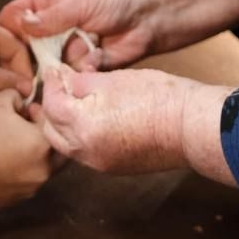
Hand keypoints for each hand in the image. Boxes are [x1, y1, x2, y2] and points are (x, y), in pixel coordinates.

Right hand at [0, 0, 154, 70]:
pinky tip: (98, 55)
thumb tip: (21, 24)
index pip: (13, 18)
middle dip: (36, 54)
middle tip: (49, 54)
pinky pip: (73, 76)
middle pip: (27, 48)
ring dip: (65, 60)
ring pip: (50, 65)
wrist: (148, 16)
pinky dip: (84, 68)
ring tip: (86, 44)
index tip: (17, 41)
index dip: (11, 31)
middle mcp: (51, 30)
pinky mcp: (82, 68)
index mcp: (44, 6)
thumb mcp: (78, 2)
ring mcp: (66, 50)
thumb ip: (50, 16)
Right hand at [0, 89, 54, 209]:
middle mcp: (45, 170)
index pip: (52, 123)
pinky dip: (20, 170)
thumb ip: (18, 96)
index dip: (38, 113)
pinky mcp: (18, 199)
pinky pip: (26, 180)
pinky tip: (1, 162)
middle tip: (25, 128)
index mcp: (45, 145)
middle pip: (55, 149)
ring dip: (32, 154)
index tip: (24, 110)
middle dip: (43, 137)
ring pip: (42, 167)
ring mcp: (32, 188)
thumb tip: (25, 104)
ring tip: (11, 145)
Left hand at [40, 66, 233, 182]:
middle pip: (52, 131)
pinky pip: (85, 153)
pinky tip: (86, 120)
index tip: (54, 71)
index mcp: (83, 126)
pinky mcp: (114, 168)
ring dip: (62, 125)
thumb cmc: (157, 97)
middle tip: (54, 89)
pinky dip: (79, 137)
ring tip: (66, 104)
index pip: (51, 105)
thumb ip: (81, 82)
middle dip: (48, 109)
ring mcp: (100, 164)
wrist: (191, 126)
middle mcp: (86, 152)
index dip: (51, 85)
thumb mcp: (112, 80)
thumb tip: (63, 80)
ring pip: (67, 145)